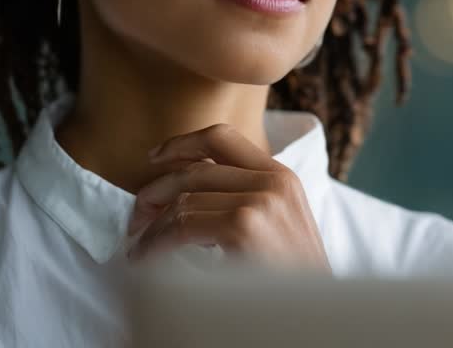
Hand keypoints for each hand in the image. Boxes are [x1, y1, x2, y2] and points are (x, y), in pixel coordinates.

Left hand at [125, 123, 330, 273]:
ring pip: (182, 200)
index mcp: (282, 176)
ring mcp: (260, 201)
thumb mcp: (280, 224)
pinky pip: (181, 226)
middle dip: (155, 191)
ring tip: (141, 247)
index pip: (222, 138)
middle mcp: (273, 181)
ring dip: (151, 226)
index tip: (155, 158)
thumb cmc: (293, 279)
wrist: (316, 315)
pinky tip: (148, 258)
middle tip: (137, 217)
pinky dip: (155, 243)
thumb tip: (184, 193)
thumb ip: (246, 198)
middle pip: (193, 169)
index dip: (181, 143)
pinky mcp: (243, 226)